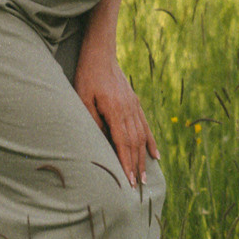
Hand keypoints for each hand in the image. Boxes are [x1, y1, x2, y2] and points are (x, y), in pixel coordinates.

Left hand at [73, 50, 157, 186]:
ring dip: (144, 157)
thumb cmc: (87, 75)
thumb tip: (101, 142)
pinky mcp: (135, 102)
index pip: (123, 143)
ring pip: (142, 136)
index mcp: (115, 110)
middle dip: (136, 165)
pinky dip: (151, 141)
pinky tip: (155, 154)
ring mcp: (134, 106)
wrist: (100, 53)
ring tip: (145, 175)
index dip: (126, 163)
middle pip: (135, 143)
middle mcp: (129, 110)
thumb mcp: (82, 97)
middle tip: (137, 185)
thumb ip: (92, 120)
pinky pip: (145, 125)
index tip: (128, 180)